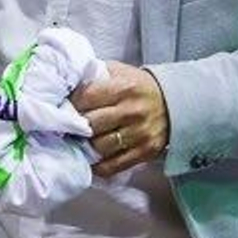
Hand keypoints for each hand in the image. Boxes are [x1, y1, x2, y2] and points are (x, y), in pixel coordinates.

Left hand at [71, 62, 170, 177]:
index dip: (71, 104)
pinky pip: (113, 166)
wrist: (174, 102)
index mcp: (124, 87)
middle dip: (75, 126)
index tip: (63, 107)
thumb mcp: (119, 72)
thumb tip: (67, 85)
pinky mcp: (145, 152)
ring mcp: (139, 134)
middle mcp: (132, 111)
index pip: (87, 97)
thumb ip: (95, 76)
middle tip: (67, 127)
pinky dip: (98, 165)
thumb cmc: (138, 86)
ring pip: (100, 147)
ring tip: (78, 141)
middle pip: (91, 124)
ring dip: (85, 146)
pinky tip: (91, 158)